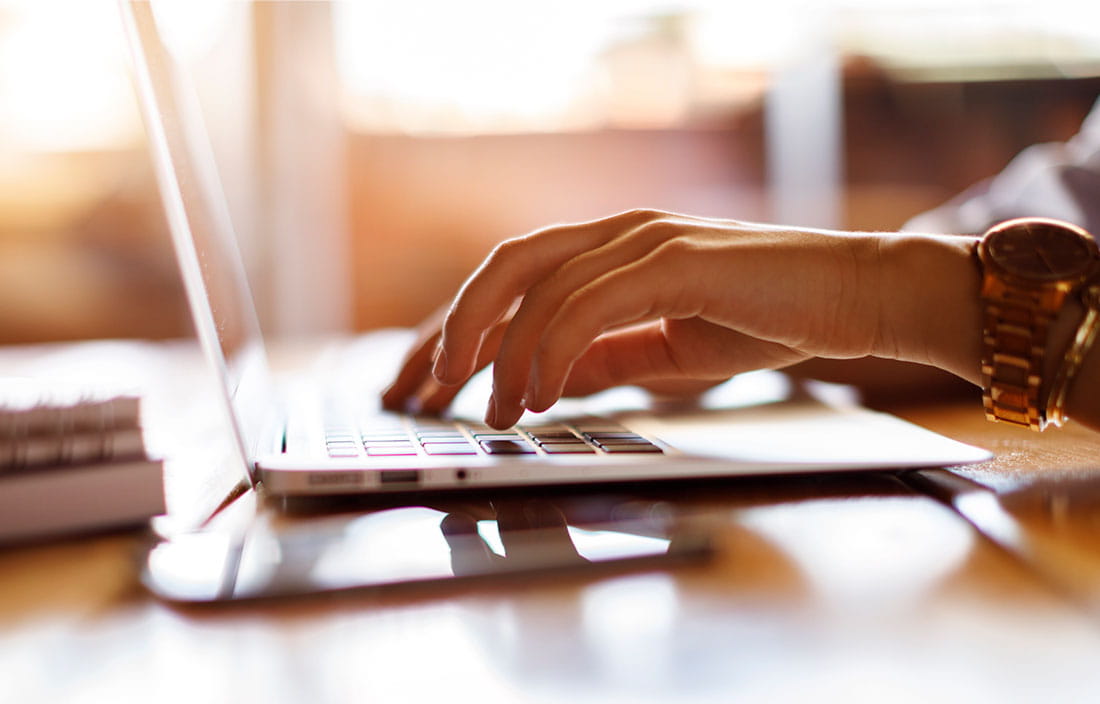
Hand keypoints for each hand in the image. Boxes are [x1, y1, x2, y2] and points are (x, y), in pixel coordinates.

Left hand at [385, 209, 980, 428]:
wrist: (854, 297)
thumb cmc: (768, 318)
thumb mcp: (666, 349)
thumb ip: (607, 357)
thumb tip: (548, 380)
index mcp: (613, 250)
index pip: (514, 279)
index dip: (459, 325)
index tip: (421, 377)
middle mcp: (619, 234)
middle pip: (505, 267)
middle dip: (452, 328)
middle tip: (420, 387)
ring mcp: (645, 241)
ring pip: (537, 284)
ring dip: (500, 352)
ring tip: (488, 409)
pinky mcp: (674, 261)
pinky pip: (588, 304)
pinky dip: (550, 352)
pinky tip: (536, 396)